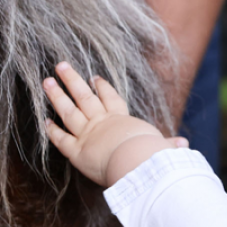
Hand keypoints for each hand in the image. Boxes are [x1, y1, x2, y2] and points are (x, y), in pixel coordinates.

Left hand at [44, 62, 175, 185]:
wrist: (135, 161)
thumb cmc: (150, 153)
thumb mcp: (161, 146)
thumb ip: (168, 146)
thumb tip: (183, 146)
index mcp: (121, 120)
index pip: (111, 99)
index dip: (103, 88)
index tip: (95, 78)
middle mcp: (102, 123)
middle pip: (84, 97)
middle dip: (72, 80)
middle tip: (61, 65)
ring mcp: (88, 135)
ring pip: (69, 111)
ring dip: (57, 96)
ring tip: (47, 81)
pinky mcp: (76, 151)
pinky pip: (61, 139)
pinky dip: (52, 130)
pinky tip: (43, 120)